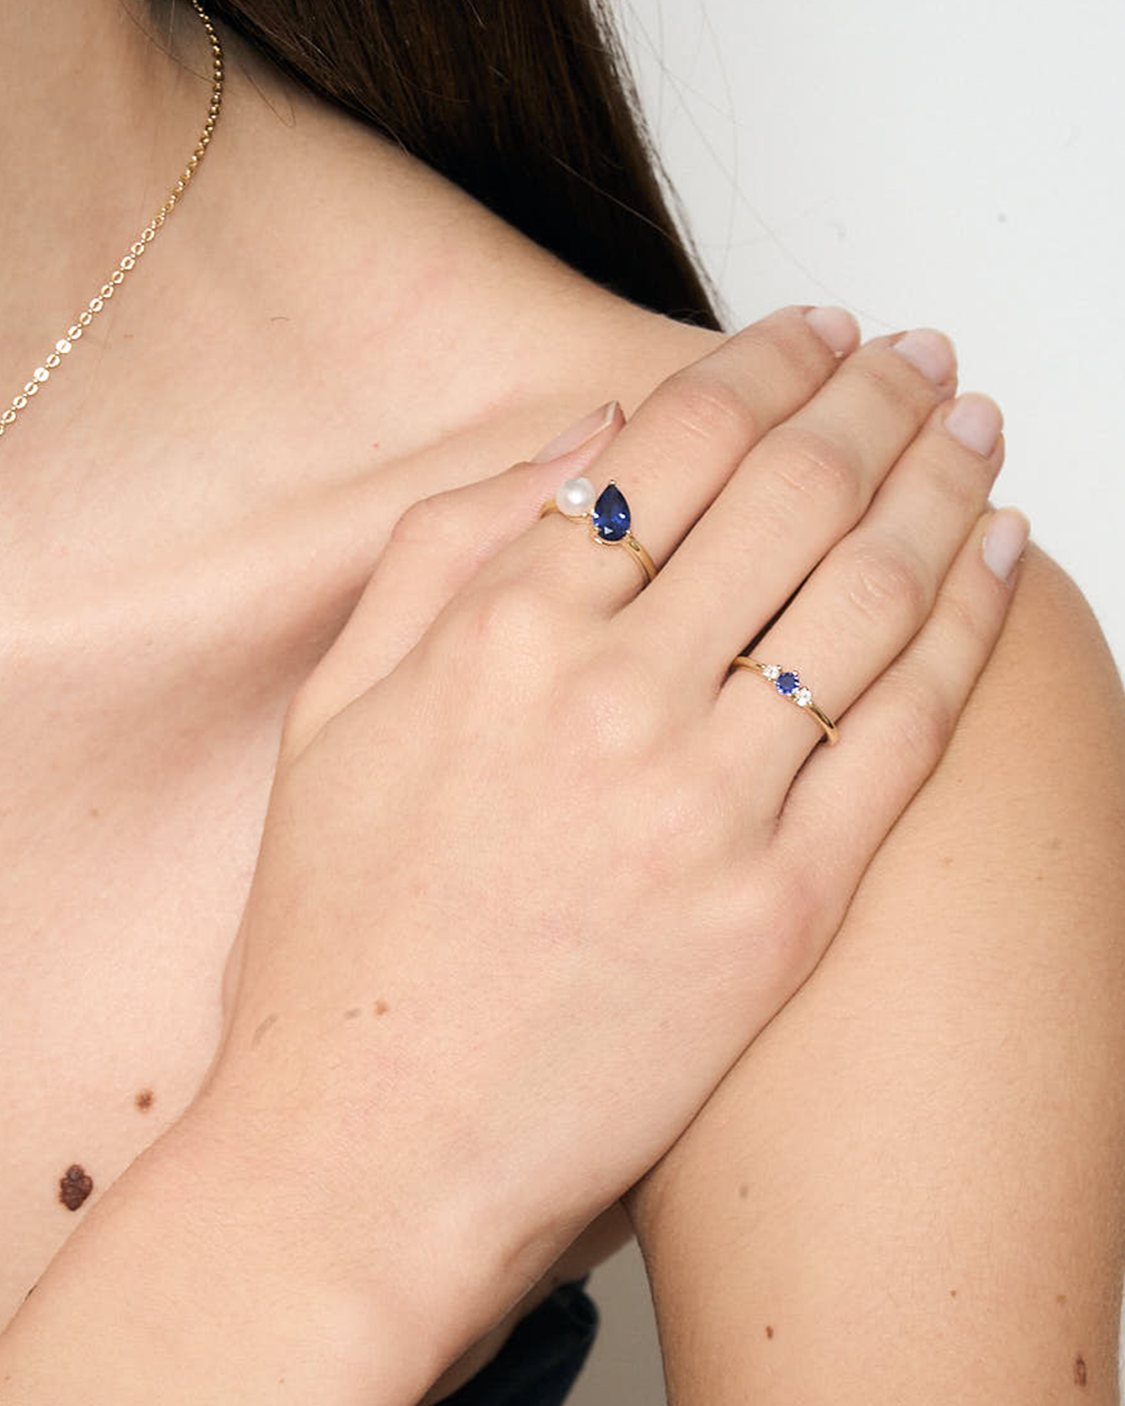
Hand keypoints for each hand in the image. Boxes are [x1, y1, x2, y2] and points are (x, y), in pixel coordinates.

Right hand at [201, 305, 1021, 1370]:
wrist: (372, 1148)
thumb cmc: (339, 934)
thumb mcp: (336, 709)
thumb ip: (446, 550)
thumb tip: (580, 435)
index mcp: (504, 633)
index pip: (677, 441)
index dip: (766, 362)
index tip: (818, 330)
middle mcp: (616, 697)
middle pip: (794, 494)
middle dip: (876, 396)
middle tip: (923, 352)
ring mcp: (710, 805)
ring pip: (872, 594)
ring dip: (943, 484)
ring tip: (979, 426)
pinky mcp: (783, 909)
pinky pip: (906, 735)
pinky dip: (969, 627)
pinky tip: (1000, 556)